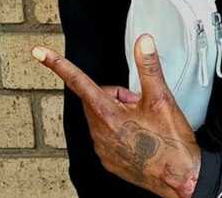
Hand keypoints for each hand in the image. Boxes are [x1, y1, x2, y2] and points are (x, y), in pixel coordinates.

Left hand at [33, 34, 201, 197]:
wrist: (181, 179)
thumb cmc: (172, 143)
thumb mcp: (162, 99)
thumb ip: (149, 67)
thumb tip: (143, 43)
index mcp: (109, 115)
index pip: (79, 82)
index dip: (58, 65)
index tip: (40, 53)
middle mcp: (100, 133)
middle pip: (97, 98)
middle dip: (117, 96)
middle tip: (141, 104)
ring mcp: (102, 149)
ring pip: (102, 117)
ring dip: (118, 113)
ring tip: (144, 123)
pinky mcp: (108, 161)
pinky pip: (106, 136)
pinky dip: (120, 131)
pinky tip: (140, 137)